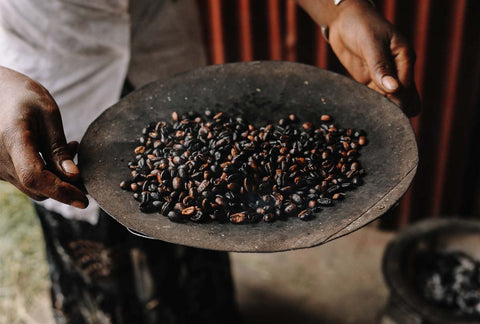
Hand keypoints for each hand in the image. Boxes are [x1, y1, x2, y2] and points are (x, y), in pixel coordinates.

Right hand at [0, 66, 87, 207]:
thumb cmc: (24, 98)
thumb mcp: (48, 115)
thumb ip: (59, 148)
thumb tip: (74, 177)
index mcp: (13, 139)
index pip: (35, 177)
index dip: (61, 192)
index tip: (84, 200)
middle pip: (38, 187)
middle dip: (66, 184)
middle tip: (82, 161)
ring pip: (33, 187)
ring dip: (57, 178)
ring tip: (70, 148)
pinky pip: (26, 181)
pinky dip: (45, 175)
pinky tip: (53, 154)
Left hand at [328, 1, 419, 115]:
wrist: (344, 20)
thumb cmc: (361, 25)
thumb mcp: (371, 43)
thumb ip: (380, 66)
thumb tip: (393, 89)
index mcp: (404, 58)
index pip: (407, 88)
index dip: (398, 102)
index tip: (388, 114)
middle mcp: (398, 70)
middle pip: (405, 99)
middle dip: (395, 111)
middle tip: (382, 122)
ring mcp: (384, 77)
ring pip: (390, 101)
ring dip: (382, 110)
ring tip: (372, 121)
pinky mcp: (370, 81)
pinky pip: (375, 98)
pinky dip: (371, 105)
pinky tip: (363, 113)